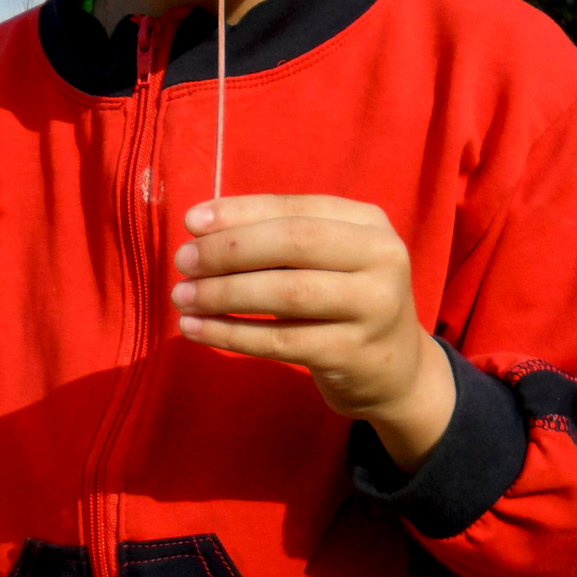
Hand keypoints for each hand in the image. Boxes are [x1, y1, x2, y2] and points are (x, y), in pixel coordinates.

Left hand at [172, 194, 454, 471]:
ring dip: (224, 294)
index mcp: (368, 223)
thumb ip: (273, 238)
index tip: (190, 223)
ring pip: (286, 293)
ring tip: (182, 298)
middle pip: (294, 243)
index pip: (295, 208)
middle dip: (229, 250)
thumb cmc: (340, 301)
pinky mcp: (353, 353)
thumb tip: (198, 227)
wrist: (394, 369)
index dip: (240, 212)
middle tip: (183, 262)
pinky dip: (231, 334)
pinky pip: (281, 341)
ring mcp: (374, 307)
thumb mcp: (323, 260)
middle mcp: (381, 257)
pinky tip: (196, 329)